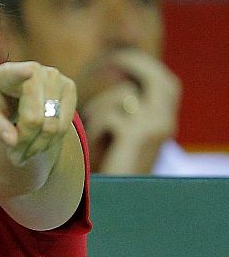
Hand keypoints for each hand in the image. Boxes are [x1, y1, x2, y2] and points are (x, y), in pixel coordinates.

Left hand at [0, 61, 78, 168]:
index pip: (15, 74)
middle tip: (13, 159)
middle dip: (24, 144)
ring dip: (37, 148)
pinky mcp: (69, 87)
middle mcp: (35, 71)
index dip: (21, 73)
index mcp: (5, 74)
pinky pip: (64, 126)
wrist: (14, 93)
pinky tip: (37, 146)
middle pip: (34, 119)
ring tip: (23, 156)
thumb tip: (13, 141)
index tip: (28, 72)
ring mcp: (55, 77)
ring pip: (52, 126)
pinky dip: (50, 142)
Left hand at [82, 49, 178, 173]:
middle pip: (157, 80)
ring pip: (124, 95)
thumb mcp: (127, 134)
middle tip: (114, 59)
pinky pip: (111, 115)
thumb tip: (119, 86)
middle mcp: (166, 122)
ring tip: (90, 125)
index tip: (123, 59)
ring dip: (101, 106)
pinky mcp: (137, 135)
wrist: (118, 198)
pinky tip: (91, 143)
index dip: (145, 68)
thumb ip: (128, 111)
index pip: (165, 84)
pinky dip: (97, 126)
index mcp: (164, 120)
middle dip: (136, 65)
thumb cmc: (114, 166)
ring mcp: (154, 128)